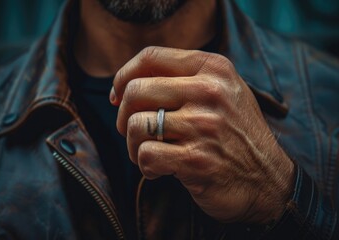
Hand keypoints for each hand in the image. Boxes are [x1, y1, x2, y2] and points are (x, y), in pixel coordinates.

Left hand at [110, 46, 294, 223]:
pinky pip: (146, 155)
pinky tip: (160, 170)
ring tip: (149, 151)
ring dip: (133, 144)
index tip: (118, 95)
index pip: (151, 57)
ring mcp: (203, 126)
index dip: (124, 75)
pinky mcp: (196, 160)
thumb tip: (127, 83)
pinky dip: (145, 166)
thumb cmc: (236, 134)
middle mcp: (209, 92)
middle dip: (123, 115)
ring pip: (135, 125)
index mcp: (213, 69)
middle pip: (136, 91)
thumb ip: (184, 78)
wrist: (268, 180)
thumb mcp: (223, 92)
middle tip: (133, 131)